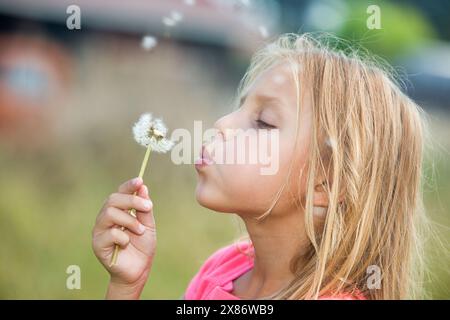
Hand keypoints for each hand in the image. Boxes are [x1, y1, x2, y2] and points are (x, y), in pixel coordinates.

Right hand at [92, 177, 155, 297]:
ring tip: (140, 230)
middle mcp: (106, 218)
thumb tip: (143, 187)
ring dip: (129, 220)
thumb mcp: (148, 225)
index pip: (119, 192)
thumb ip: (144, 209)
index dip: (128, 185)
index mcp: (118, 211)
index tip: (140, 181)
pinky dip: (123, 236)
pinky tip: (127, 243)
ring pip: (109, 213)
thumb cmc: (142, 247)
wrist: (139, 270)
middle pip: (112, 200)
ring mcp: (100, 230)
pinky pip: (110, 233)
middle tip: (148, 207)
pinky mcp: (98, 244)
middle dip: (132, 201)